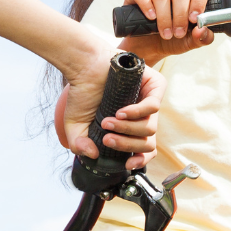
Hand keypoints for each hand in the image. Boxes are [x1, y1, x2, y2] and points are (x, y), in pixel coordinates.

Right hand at [52, 39, 165, 168]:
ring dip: (127, 129)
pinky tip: (121, 112)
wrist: (83, 67)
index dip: (140, 160)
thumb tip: (94, 155)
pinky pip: (153, 106)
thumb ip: (80, 145)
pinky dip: (136, 113)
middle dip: (126, 145)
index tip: (127, 164)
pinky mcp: (154, 85)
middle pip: (148, 142)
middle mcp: (142, 115)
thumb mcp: (75, 125)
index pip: (145, 149)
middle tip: (106, 138)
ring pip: (150, 127)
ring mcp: (149, 100)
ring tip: (107, 122)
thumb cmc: (82, 92)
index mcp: (130, 127)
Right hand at [119, 0, 214, 63]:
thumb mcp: (191, 42)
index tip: (195, 20)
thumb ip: (203, 38)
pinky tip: (151, 18)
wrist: (149, 46)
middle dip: (180, 16)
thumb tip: (202, 30)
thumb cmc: (173, 38)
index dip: (199, 1)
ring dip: (165, 17)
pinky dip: (146, 6)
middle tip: (179, 33)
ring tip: (166, 33)